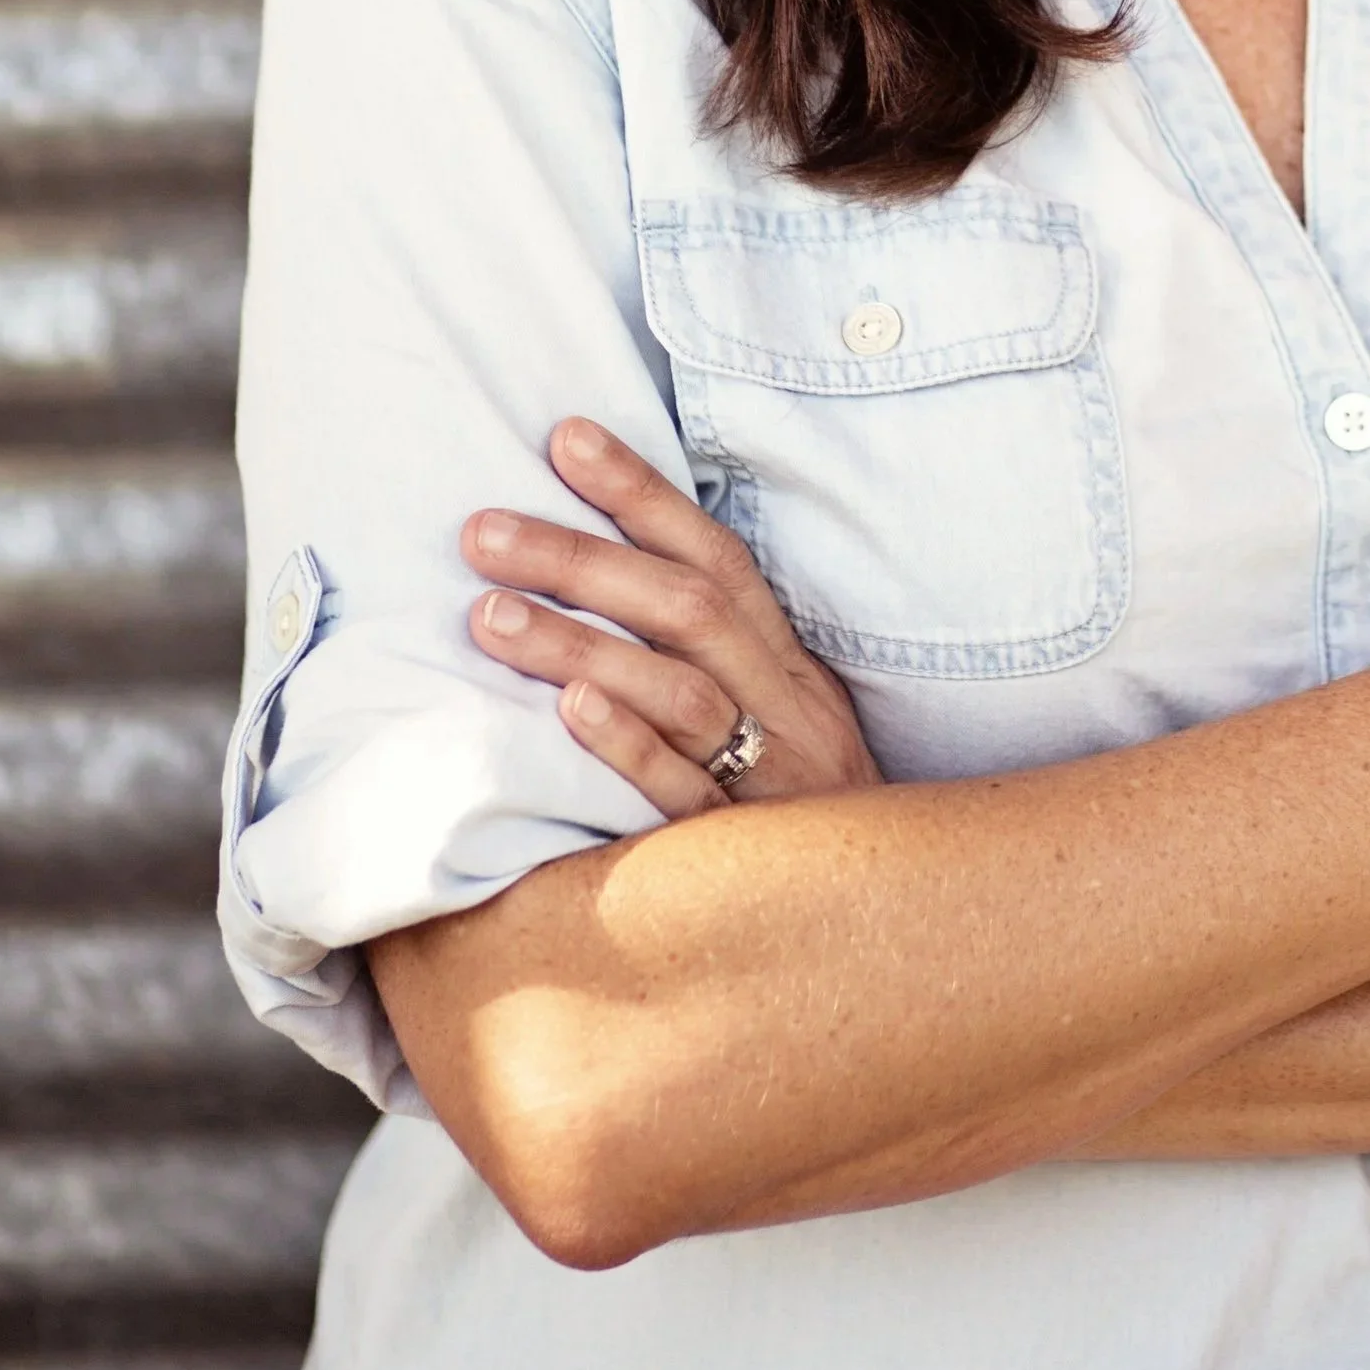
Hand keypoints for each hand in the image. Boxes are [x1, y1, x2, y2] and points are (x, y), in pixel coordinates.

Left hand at [463, 419, 882, 817]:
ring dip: (582, 642)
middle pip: (688, 610)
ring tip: (489, 613)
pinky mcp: (741, 855)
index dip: (644, 492)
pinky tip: (568, 710)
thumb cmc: (800, 814)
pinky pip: (684, 793)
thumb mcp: (779, 722)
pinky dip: (630, 744)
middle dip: (582, 559)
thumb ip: (712, 663)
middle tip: (481, 531)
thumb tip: (608, 584)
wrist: (888, 931)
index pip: (715, 558)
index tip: (566, 439)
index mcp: (788, 665)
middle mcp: (786, 706)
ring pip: (680, 691)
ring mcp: (769, 778)